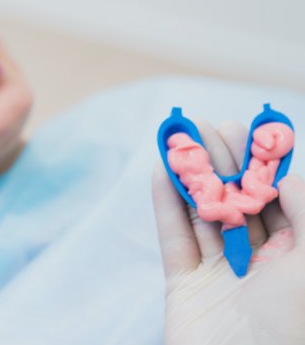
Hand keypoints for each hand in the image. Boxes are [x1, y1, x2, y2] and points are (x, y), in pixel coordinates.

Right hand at [152, 120, 304, 344]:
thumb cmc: (291, 328)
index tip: (247, 129)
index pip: (275, 200)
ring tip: (180, 139)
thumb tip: (285, 177)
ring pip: (202, 215)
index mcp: (295, 258)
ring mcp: (219, 274)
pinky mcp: (184, 285)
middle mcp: (258, 263)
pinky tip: (160, 172)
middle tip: (206, 126)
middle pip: (235, 202)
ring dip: (189, 176)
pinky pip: (174, 239)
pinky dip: (165, 205)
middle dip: (221, 162)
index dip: (260, 163)